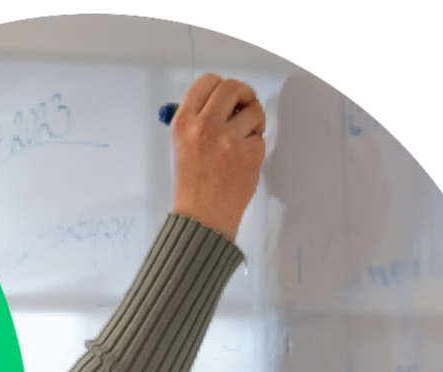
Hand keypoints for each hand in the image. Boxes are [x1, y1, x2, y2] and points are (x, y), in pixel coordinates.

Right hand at [170, 73, 267, 242]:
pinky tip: (242, 160)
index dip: (221, 85)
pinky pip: (260, 136)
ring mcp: (228, 140)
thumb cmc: (192, 186)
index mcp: (183, 123)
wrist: (201, 217)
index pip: (206, 82)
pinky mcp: (249, 153)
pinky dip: (255, 145)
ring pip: (253, 110)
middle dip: (243, 95)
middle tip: (244, 107)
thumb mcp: (182, 146)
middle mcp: (204, 127)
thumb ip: (197, 120)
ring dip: (253, 121)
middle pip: (232, 87)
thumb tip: (219, 100)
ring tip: (242, 140)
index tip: (227, 96)